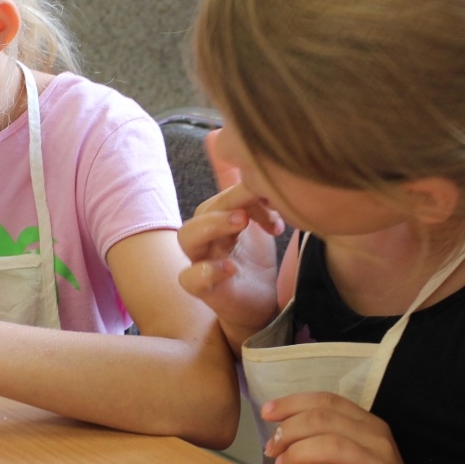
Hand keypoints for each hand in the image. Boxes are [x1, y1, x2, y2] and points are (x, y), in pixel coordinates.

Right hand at [176, 182, 283, 337]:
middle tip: (253, 206)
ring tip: (242, 223)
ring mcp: (201, 262)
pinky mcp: (204, 290)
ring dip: (213, 225)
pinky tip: (230, 268)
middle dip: (226, 204)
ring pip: (187, 237)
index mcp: (217, 222)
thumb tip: (252, 159)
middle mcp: (206, 239)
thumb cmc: (254, 262)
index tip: (276, 203)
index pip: (222, 198)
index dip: (246, 194)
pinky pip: (189, 279)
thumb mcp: (259, 223)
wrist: (260, 304)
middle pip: (200, 212)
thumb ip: (252, 196)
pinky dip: (205, 271)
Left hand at [262, 392, 440, 463]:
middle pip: (325, 420)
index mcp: (365, 423)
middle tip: (271, 448)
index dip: (293, 403)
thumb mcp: (346, 455)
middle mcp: (375, 438)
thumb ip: (321, 438)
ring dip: (301, 453)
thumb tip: (278, 432)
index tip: (266, 412)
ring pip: (337, 446)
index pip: (327, 400)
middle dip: (290, 430)